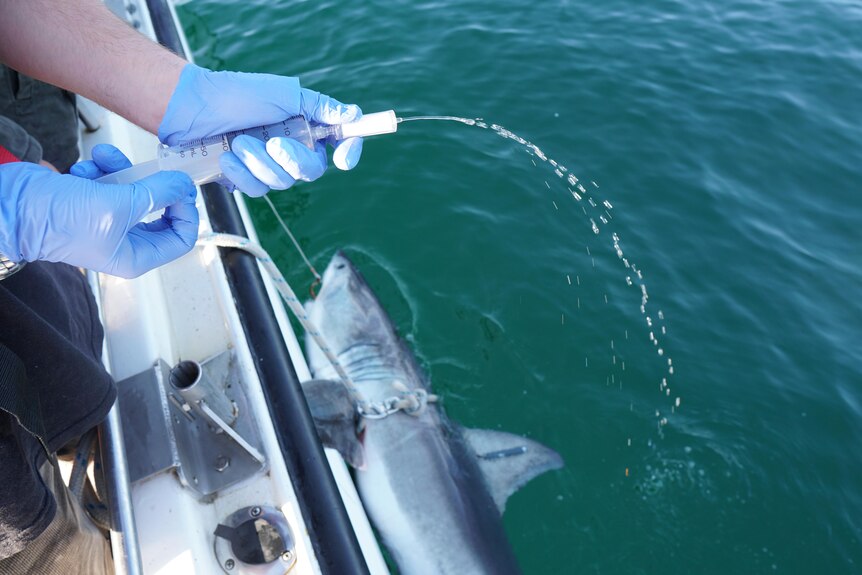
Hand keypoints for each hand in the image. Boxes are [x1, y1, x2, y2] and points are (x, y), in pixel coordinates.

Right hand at [0, 144, 198, 278]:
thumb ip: (157, 193)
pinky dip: (101, 170)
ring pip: (135, 189)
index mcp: (136, 256)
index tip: (181, 188)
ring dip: (122, 170)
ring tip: (104, 160)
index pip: (181, 239)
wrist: (13, 204)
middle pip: (161, 211)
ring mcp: (108, 219)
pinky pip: (111, 180)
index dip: (186, 212)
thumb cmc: (59, 219)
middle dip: (155, 186)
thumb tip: (182, 184)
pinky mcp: (92, 199)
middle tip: (157, 169)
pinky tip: (83, 170)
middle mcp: (125, 241)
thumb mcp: (118, 205)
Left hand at [158, 64, 362, 196]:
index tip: (343, 157)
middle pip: (312, 171)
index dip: (347, 152)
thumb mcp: (283, 94)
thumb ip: (319, 106)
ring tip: (238, 142)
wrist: (191, 107)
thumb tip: (353, 114)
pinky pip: (256, 190)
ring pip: (282, 183)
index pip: (339, 144)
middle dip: (293, 160)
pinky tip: (227, 158)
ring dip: (260, 164)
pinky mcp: (247, 179)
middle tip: (273, 142)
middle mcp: (292, 148)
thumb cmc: (236, 93)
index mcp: (306, 126)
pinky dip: (242, 174)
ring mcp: (269, 166)